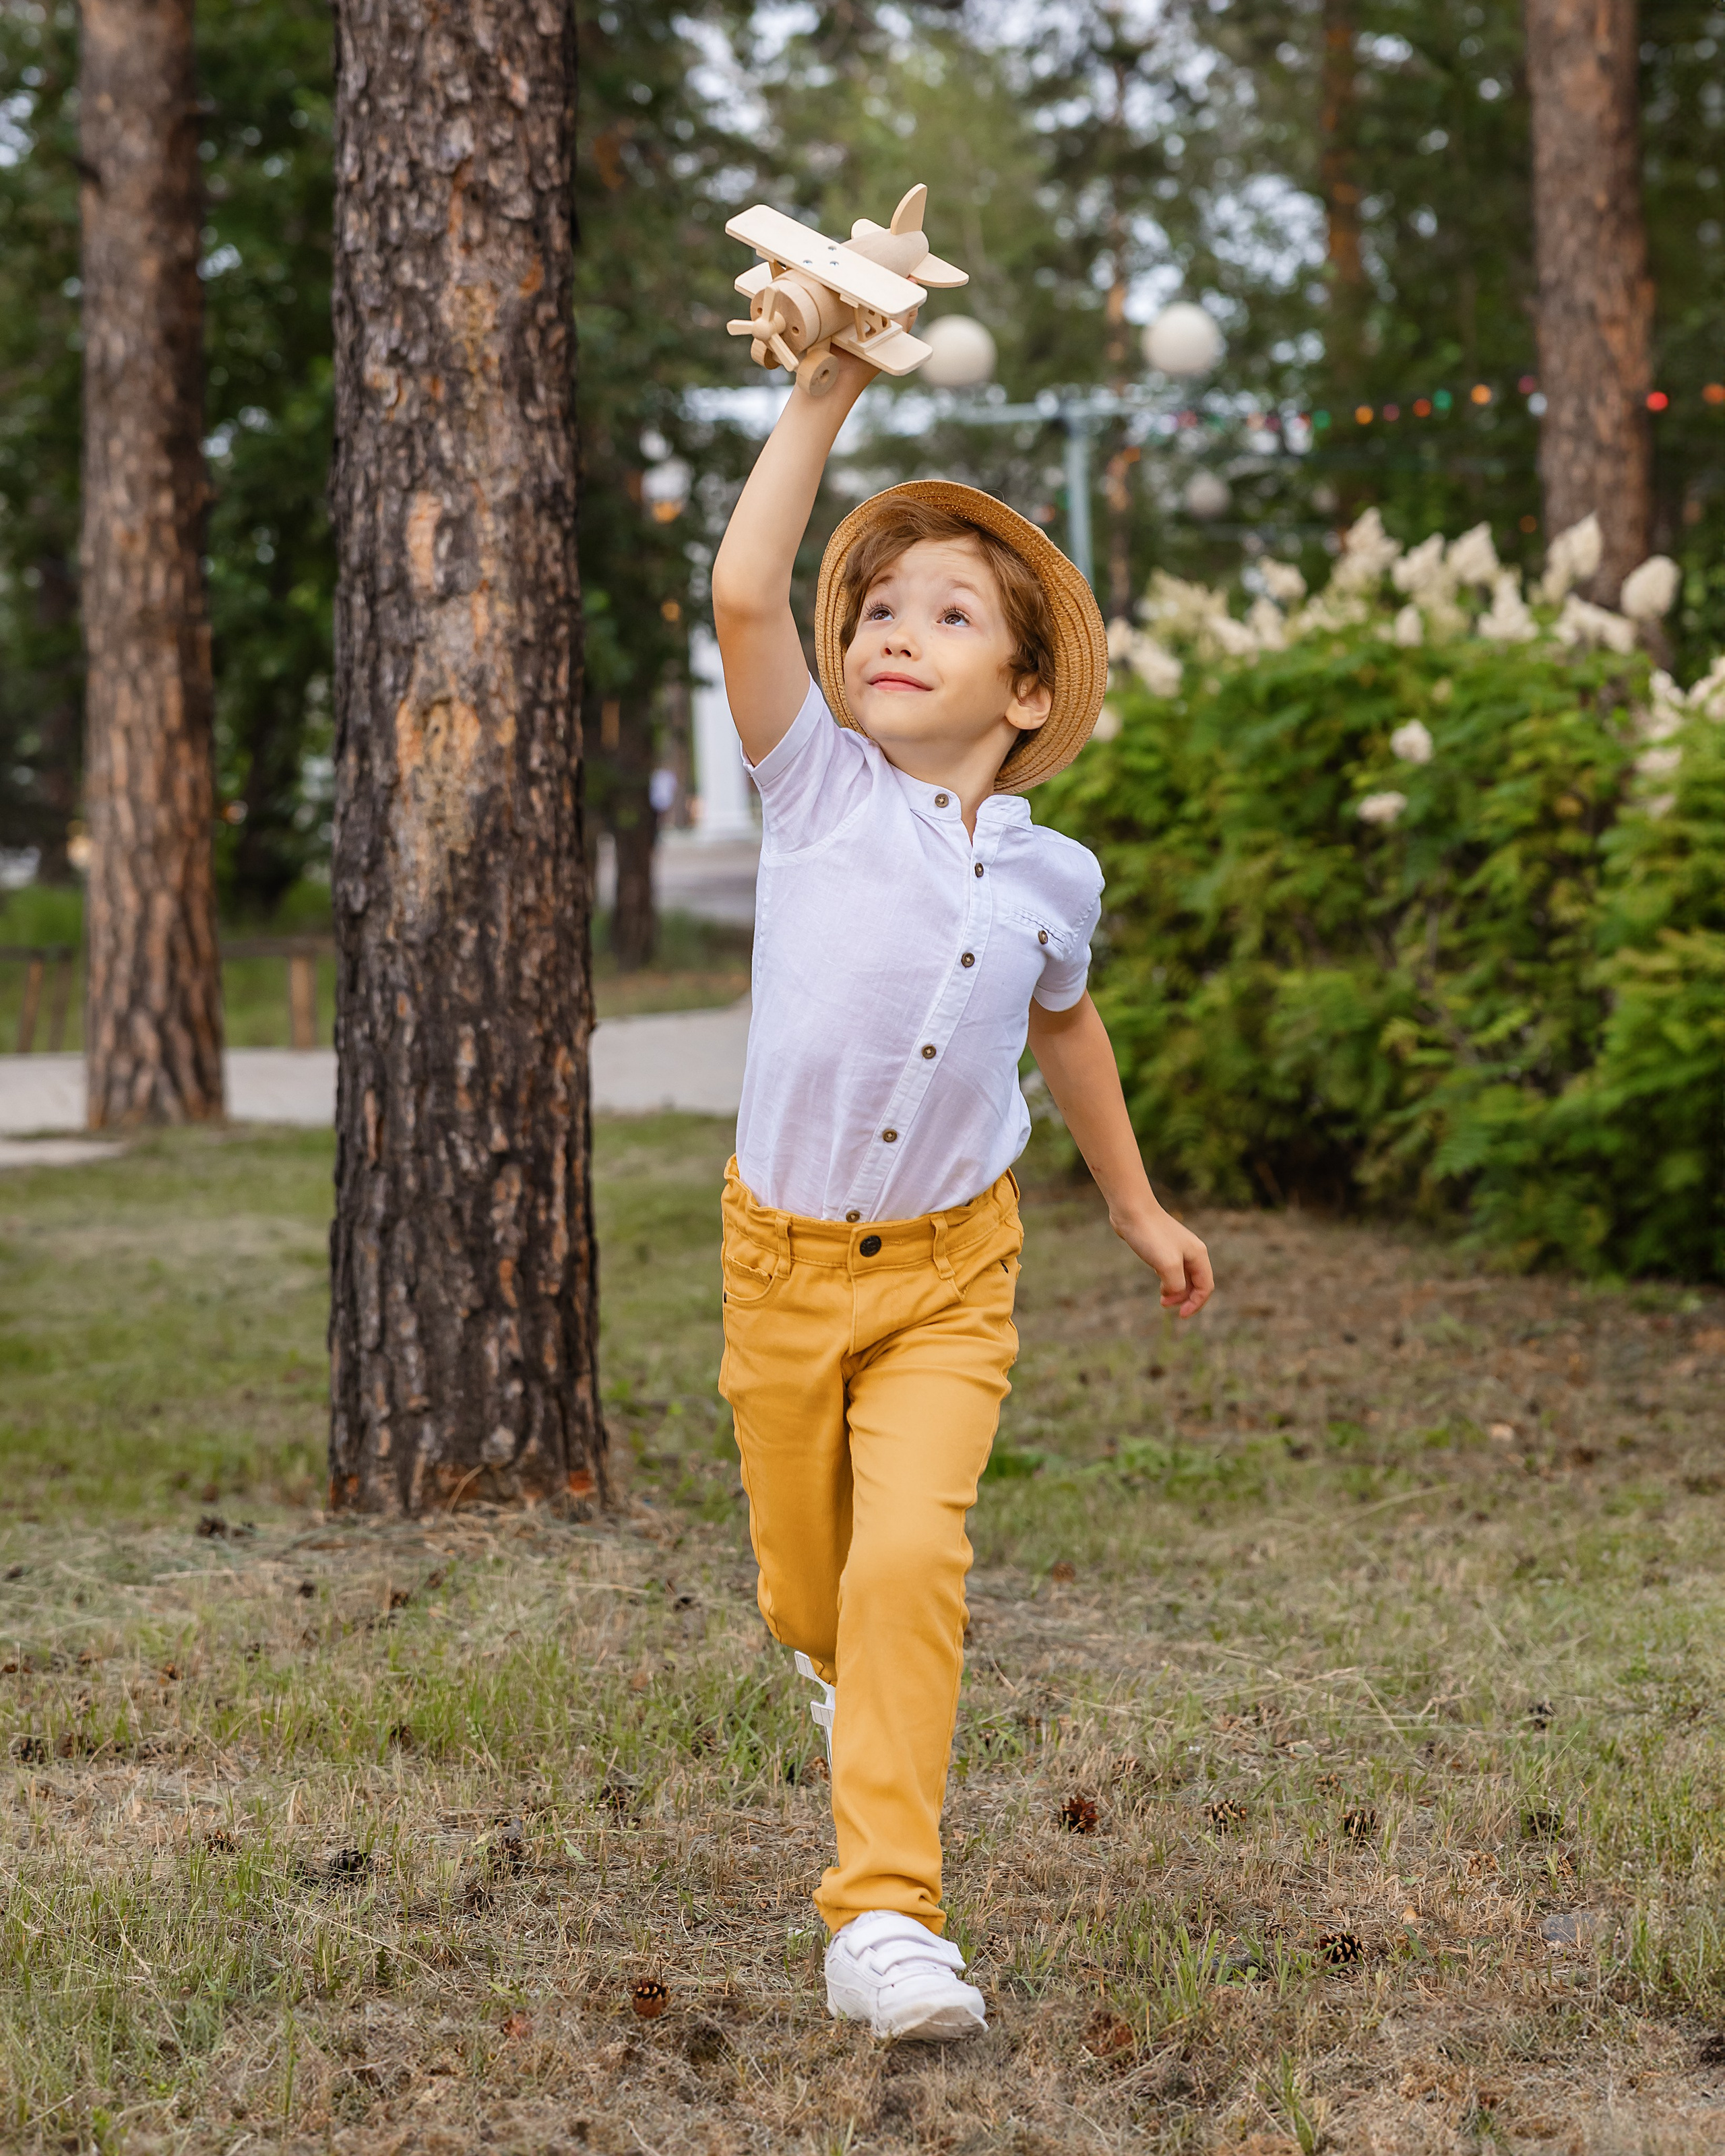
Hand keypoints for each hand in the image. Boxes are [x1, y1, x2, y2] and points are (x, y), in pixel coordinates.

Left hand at [1112, 1203, 1213, 1318]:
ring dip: (1176, 1291)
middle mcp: (1192, 1251)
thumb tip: (1172, 1295)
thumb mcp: (1167, 1265)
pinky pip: (1171, 1270)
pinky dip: (1167, 1281)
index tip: (1180, 1315)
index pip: (1206, 1286)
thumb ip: (1176, 1285)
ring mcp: (1177, 1248)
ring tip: (1162, 1299)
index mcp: (1198, 1255)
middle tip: (1165, 1305)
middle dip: (1185, 1299)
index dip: (1196, 1304)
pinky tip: (1159, 1283)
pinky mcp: (1163, 1247)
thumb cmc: (1150, 1235)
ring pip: (1183, 1277)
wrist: (1131, 1210)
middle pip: (1196, 1283)